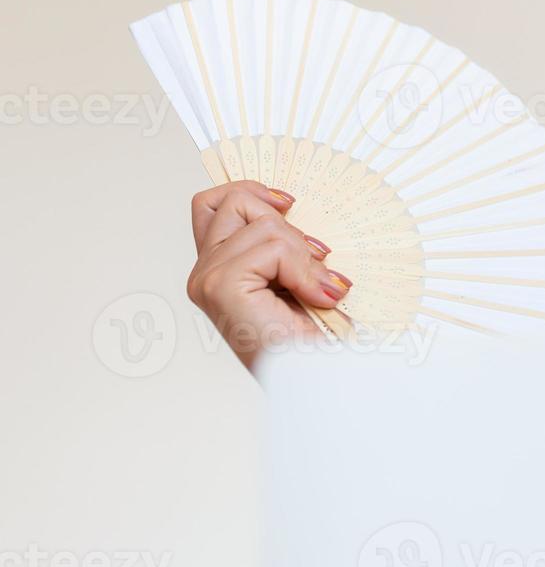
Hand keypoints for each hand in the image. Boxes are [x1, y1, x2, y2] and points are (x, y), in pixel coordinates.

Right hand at [186, 181, 350, 373]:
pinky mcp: (221, 285)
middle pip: (233, 199)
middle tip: (314, 261)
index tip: (289, 204)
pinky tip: (315, 298)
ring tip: (318, 290)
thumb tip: (290, 203)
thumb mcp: (299, 272)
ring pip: (263, 223)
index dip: (252, 191)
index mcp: (218, 267)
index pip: (214, 203)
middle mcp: (204, 271)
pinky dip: (303, 271)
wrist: (317, 376)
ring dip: (304, 255)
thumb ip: (283, 242)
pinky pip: (273, 248)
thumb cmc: (313, 334)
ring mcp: (208, 278)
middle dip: (285, 223)